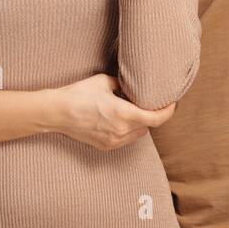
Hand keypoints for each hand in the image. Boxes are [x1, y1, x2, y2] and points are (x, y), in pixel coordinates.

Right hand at [50, 74, 175, 150]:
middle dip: (151, 115)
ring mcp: (112, 141)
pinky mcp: (104, 146)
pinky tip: (119, 120)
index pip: (156, 119)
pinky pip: (124, 140)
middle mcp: (121, 131)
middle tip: (149, 103)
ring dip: (140, 124)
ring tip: (133, 111)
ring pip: (137, 135)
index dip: (168, 112)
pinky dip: (127, 131)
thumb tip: (131, 85)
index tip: (171, 104)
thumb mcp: (104, 81)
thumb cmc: (78, 94)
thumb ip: (122, 84)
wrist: (57, 112)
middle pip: (148, 126)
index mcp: (124, 114)